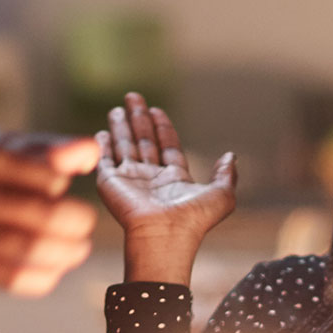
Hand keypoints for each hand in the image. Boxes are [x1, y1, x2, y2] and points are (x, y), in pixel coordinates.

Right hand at [0, 128, 98, 296]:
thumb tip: (92, 153)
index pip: (49, 176)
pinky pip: (16, 280)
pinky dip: (45, 277)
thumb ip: (39, 148)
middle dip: (78, 221)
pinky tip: (51, 267)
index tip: (60, 184)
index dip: (64, 181)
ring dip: (69, 252)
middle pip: (50, 216)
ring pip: (38, 251)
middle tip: (81, 222)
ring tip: (75, 247)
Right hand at [95, 92, 235, 284]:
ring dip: (121, 126)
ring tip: (119, 107)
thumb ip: (226, 174)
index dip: (163, 127)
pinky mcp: (110, 183)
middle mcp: (151, 178)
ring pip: (125, 146)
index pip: (167, 146)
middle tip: (134, 96)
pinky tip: (102, 132)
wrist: (163, 235)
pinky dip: (103, 146)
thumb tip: (231, 156)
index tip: (158, 109)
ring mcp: (129, 180)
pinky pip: (105, 160)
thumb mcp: (221, 195)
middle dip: (140, 118)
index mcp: (174, 179)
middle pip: (144, 141)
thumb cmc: (193, 219)